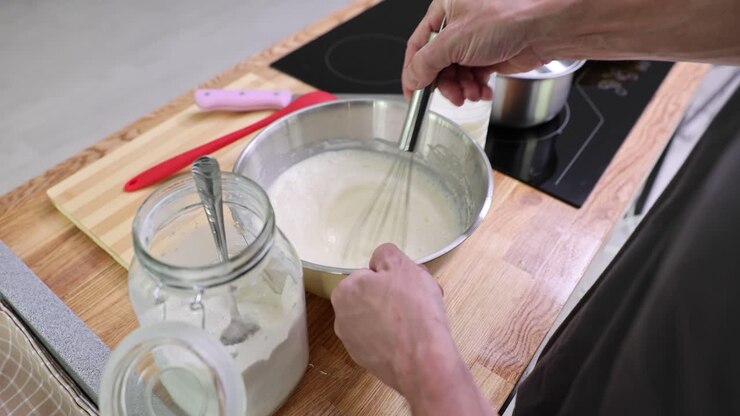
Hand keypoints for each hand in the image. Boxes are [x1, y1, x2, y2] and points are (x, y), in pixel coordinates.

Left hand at [331, 244, 495, 414]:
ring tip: (421, 320)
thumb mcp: (402, 265)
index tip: (408, 284)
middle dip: (394, 296)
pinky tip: (414, 339)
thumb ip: (385, 254)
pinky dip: (396, 338)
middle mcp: (341, 317)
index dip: (392, 277)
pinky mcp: (367, 361)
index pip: (369, 275)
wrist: (423, 361)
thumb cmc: (412, 310)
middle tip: (419, 299)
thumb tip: (380, 259)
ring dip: (396, 316)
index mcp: (345, 291)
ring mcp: (353, 343)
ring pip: (378, 319)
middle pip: (373, 297)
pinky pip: (383, 340)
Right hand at [403, 0, 545, 104]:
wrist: (546, 28)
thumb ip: (426, 62)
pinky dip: (476, 88)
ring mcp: (475, 41)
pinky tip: (483, 92)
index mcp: (444, 9)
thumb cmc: (508, 17)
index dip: (413, 72)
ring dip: (461, 89)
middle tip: (452, 97)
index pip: (417, 45)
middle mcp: (458, 24)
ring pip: (456, 73)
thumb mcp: (455, 40)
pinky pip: (473, 77)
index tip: (412, 94)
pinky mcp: (490, 55)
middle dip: (444, 84)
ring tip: (471, 95)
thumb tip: (412, 79)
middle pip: (437, 63)